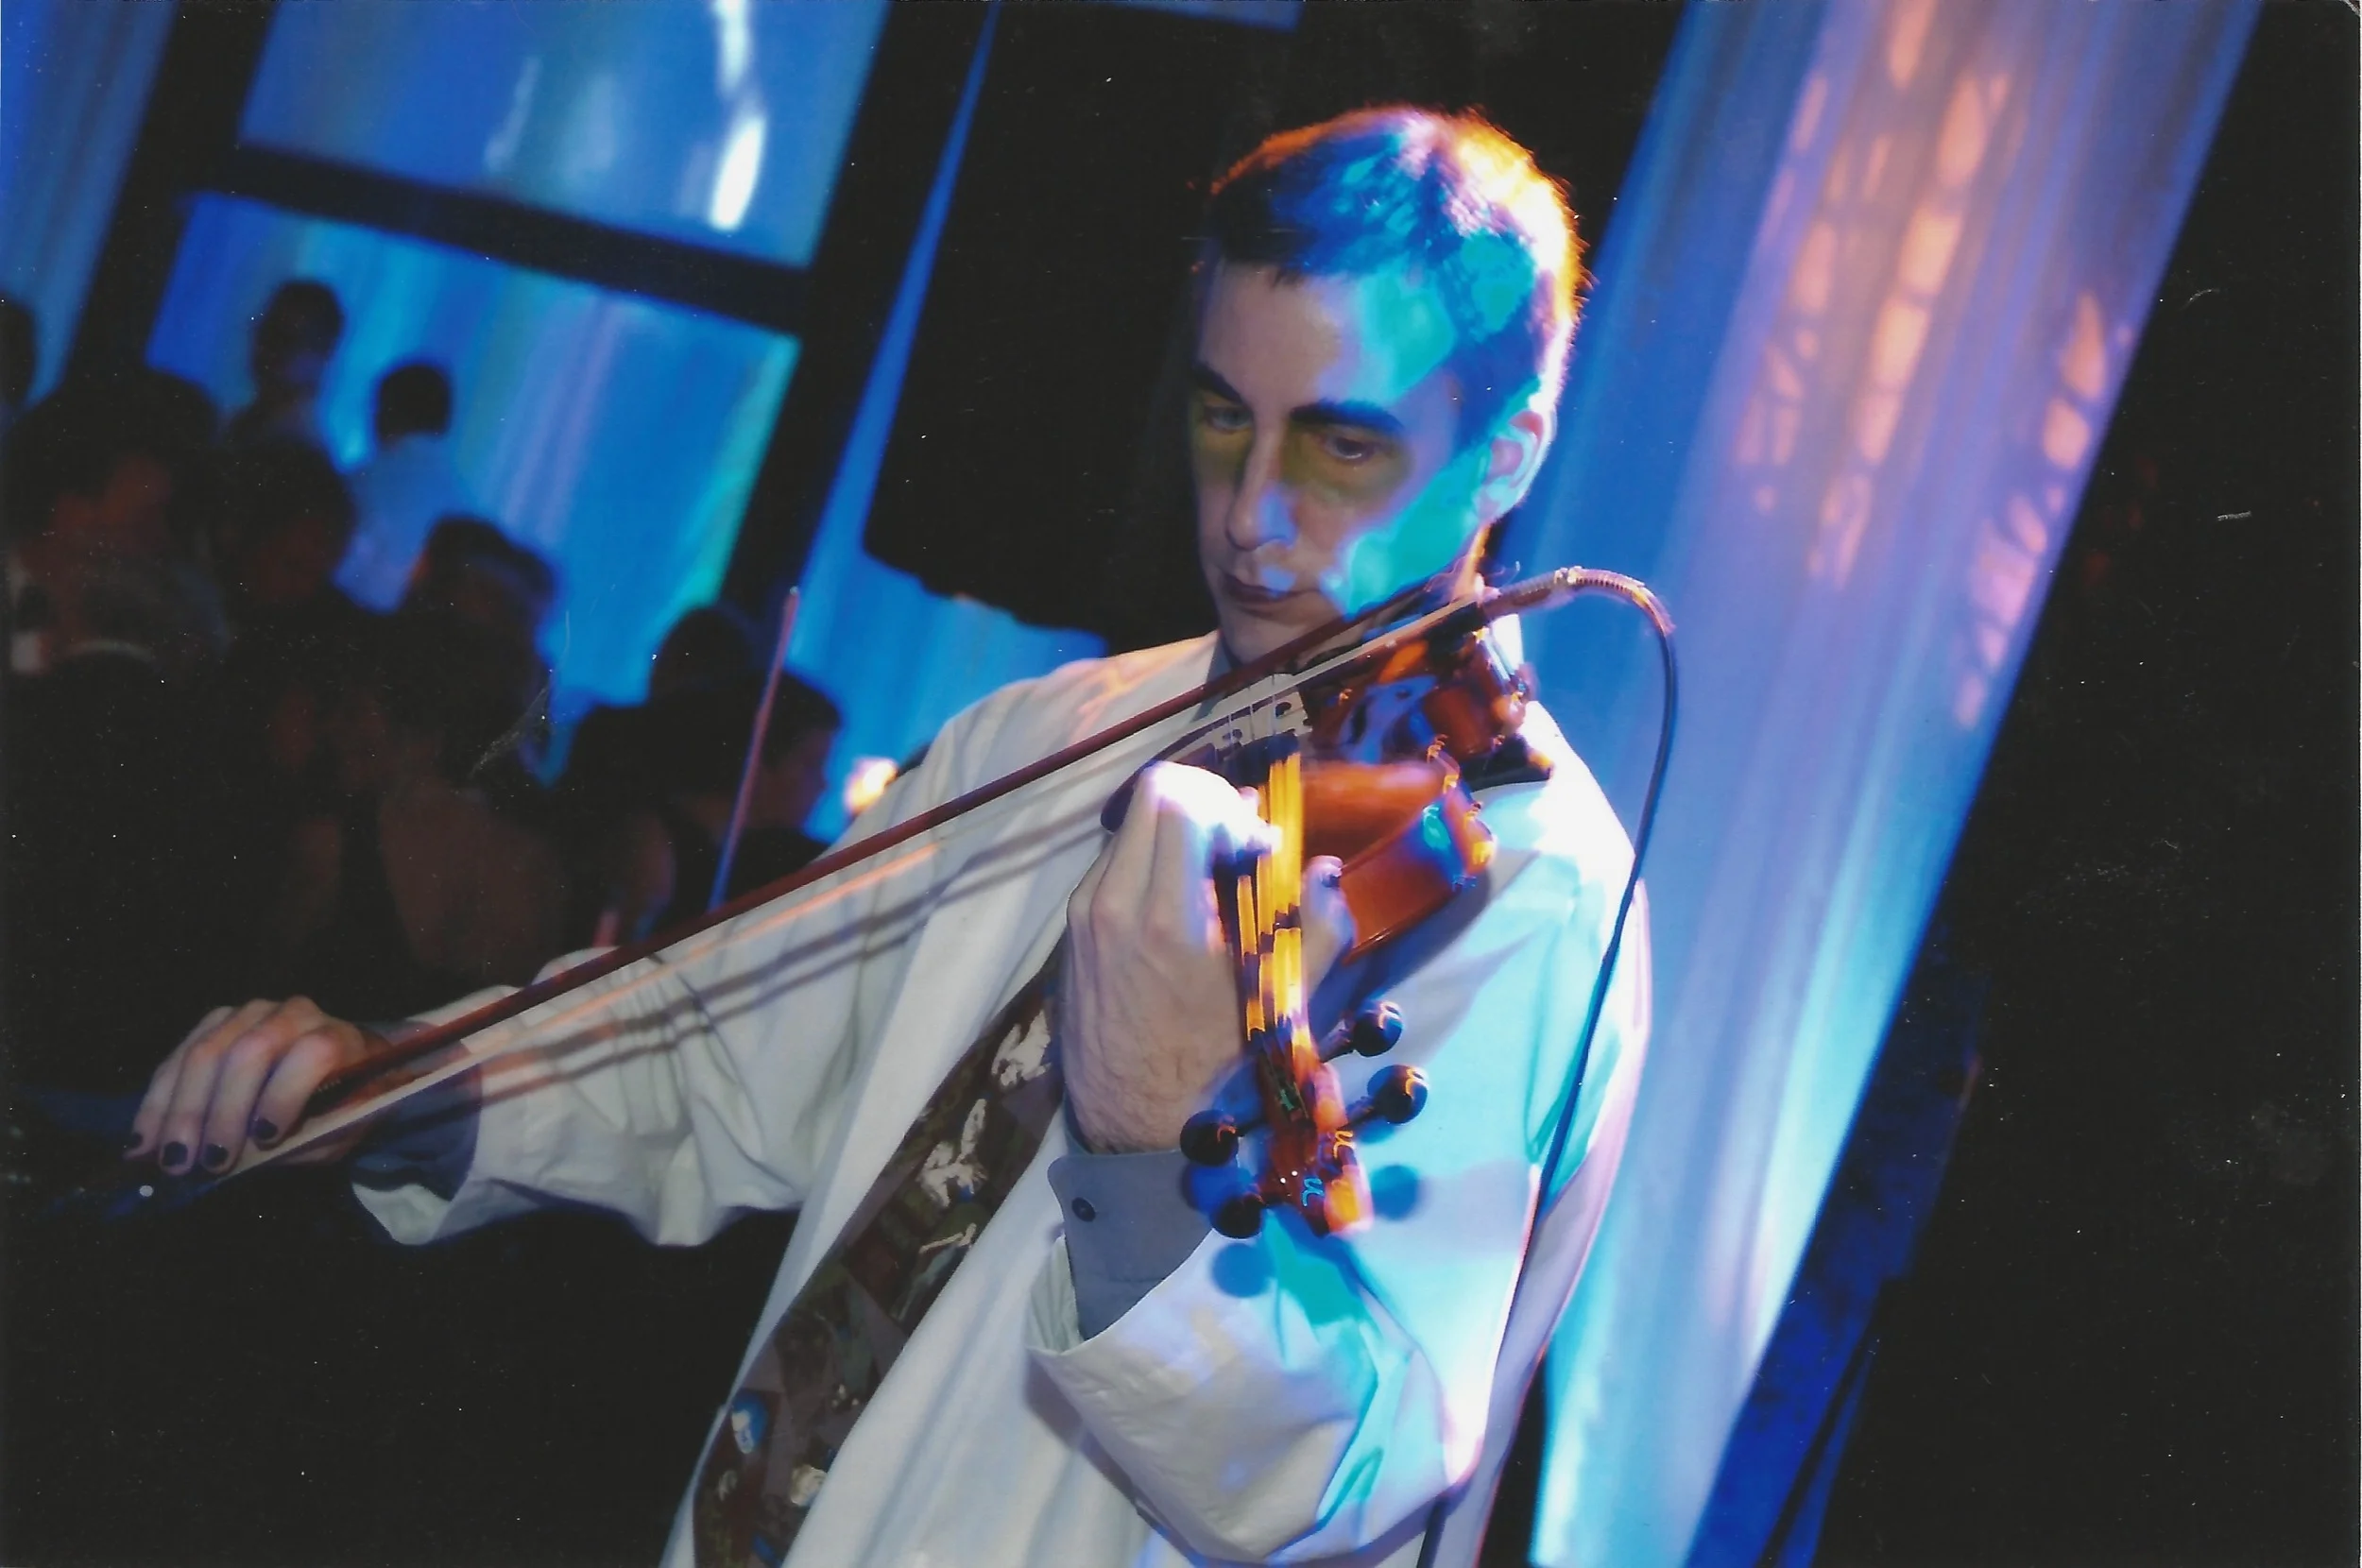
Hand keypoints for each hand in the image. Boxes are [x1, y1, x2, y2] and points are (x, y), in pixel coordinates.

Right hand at [125, 998, 390, 1174]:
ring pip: (205, 1052)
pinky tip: (144, 1141)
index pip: (313, 1053)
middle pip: (248, 1053)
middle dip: (220, 1111)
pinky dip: (159, 1101)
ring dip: (181, 1110)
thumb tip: (247, 1158)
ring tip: (169, 1159)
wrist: (339, 1066)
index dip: (286, 1094)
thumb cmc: (339, 1105)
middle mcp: (295, 1014)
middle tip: (201, 1161)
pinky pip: (178, 1056)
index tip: (265, 1138)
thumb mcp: (336, 1131)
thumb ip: (303, 1140)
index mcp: (339, 1038)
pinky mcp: (216, 1020)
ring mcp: (251, 1013)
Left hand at [1060, 761, 1354, 1153]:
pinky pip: (1113, 859)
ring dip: (1174, 829)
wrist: (1130, 1109)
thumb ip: (1315, 930)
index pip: (1185, 804)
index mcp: (1167, 917)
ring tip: (1209, 869)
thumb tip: (1327, 871)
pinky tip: (1176, 898)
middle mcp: (1114, 902)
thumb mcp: (1276, 1001)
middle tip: (1235, 837)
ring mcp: (1085, 910)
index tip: (1257, 843)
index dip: (1232, 805)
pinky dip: (1148, 859)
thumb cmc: (1208, 1057)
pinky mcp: (1072, 923)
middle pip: (1153, 793)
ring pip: (1130, 824)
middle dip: (1203, 800)